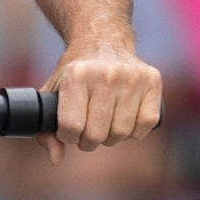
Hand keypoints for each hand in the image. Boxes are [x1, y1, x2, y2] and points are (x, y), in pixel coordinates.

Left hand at [44, 35, 163, 154]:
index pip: (71, 127)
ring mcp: (132, 77)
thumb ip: (46, 128)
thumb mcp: (53, 93)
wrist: (102, 40)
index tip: (70, 130)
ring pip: (121, 132)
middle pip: (96, 134)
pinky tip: (124, 119)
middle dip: (89, 140)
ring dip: (111, 137)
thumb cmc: (75, 73)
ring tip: (105, 124)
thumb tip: (55, 159)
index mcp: (76, 76)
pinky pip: (145, 124)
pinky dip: (135, 131)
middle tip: (88, 131)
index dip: (68, 136)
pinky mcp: (153, 80)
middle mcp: (105, 75)